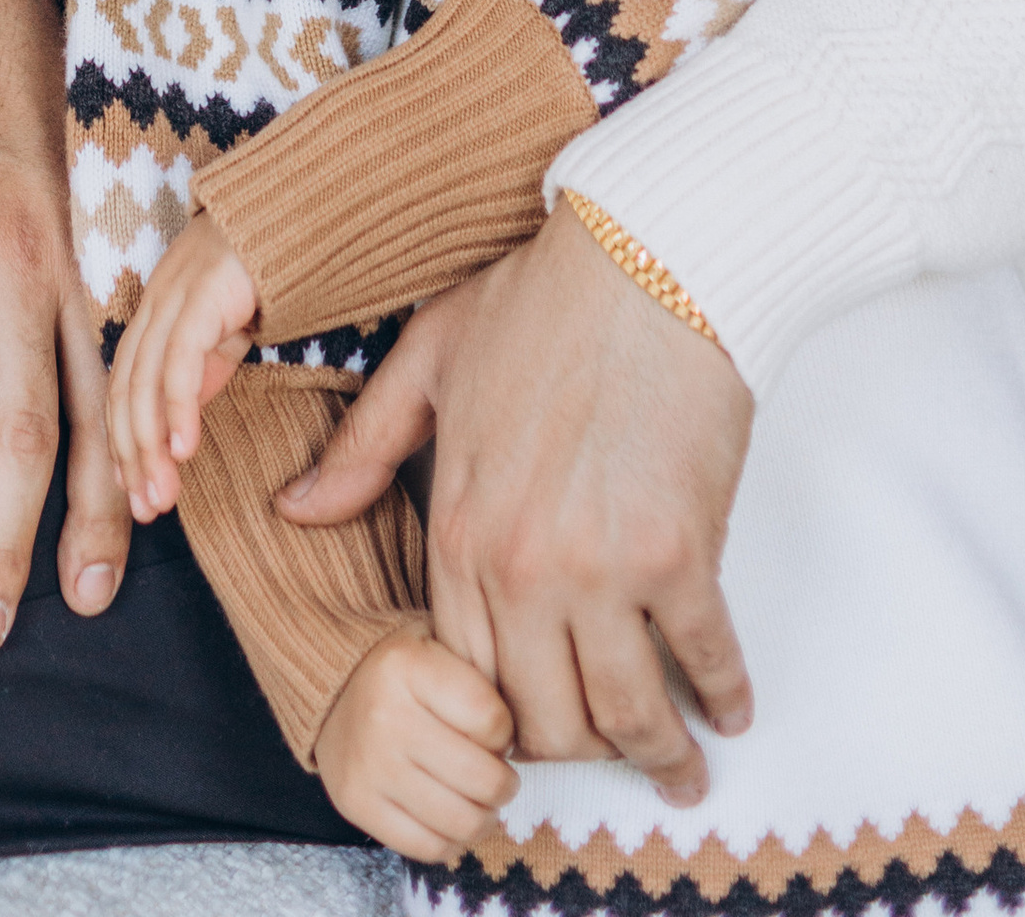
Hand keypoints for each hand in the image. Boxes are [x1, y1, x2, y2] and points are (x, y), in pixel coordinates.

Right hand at [0, 0, 128, 658]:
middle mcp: (19, 262)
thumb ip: (79, 297)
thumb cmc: (14, 111)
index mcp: (75, 266)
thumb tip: (103, 422)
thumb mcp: (71, 197)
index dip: (100, 504)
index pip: (99, 405)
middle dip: (11, 536)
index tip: (90, 596)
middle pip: (25, 420)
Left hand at [107, 211, 259, 519]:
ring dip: (150, 446)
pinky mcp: (205, 287)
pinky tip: (185, 450)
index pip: (123, 384)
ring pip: (145, 379)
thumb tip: (180, 425)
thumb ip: (204, 370)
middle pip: (126, 387)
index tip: (132, 494)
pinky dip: (178, 408)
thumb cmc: (271, 266)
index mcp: (158, 308)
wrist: (308, 203)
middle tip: (146, 511)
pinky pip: (181, 356)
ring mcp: (177, 289)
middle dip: (132, 457)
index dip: (122, 442)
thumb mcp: (230, 331)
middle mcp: (157, 298)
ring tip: (162, 495)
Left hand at [279, 216, 752, 806]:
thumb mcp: (429, 361)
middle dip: (578, 753)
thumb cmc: (542, 300)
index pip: (466, 673)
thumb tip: (296, 509)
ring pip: (625, 712)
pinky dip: (721, 697)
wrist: (646, 258)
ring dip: (658, 754)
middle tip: (609, 755)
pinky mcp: (680, 554)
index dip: (497, 715)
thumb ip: (363, 448)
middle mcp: (522, 568)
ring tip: (680, 766)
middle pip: (545, 715)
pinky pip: (705, 660)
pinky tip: (728, 709)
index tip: (526, 728)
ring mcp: (603, 569)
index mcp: (457, 529)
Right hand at [312, 625, 518, 867]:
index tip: (497, 731)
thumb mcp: (439, 645)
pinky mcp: (356, 804)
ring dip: (485, 818)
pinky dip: (452, 842)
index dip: (507, 732)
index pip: (491, 719)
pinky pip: (426, 847)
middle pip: (481, 778)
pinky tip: (453, 821)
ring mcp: (368, 766)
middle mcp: (385, 716)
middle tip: (501, 778)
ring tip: (482, 803)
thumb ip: (480, 680)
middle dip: (504, 784)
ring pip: (459, 821)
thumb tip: (523, 744)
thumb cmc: (405, 671)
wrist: (332, 688)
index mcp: (408, 666)